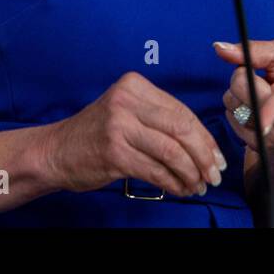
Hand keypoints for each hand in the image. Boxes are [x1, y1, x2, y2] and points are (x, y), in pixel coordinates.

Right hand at [42, 72, 227, 197]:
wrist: (55, 151)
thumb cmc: (96, 134)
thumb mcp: (126, 111)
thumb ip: (159, 118)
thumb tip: (203, 143)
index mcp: (134, 85)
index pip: (181, 111)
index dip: (205, 137)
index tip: (217, 156)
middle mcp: (126, 101)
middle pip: (181, 129)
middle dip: (204, 155)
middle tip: (214, 174)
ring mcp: (119, 126)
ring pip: (172, 151)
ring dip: (191, 173)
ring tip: (198, 185)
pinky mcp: (114, 153)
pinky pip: (156, 170)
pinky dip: (173, 183)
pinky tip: (180, 189)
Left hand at [215, 38, 273, 151]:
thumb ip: (255, 50)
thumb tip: (220, 48)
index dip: (270, 113)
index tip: (263, 125)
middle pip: (245, 94)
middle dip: (241, 78)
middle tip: (257, 77)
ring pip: (234, 107)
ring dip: (238, 95)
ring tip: (258, 93)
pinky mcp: (260, 146)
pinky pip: (231, 120)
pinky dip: (236, 109)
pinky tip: (253, 108)